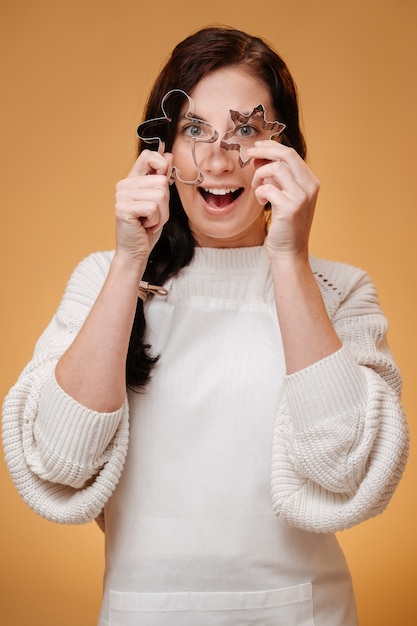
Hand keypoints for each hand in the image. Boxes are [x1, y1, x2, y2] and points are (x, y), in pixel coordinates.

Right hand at [114, 150, 172, 263]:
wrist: (135, 250)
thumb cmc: (147, 227)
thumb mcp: (159, 200)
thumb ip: (162, 178)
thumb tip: (168, 154)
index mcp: (132, 179)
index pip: (148, 156)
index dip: (162, 166)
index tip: (163, 183)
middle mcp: (124, 185)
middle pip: (161, 181)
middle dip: (165, 202)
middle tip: (153, 214)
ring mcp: (122, 196)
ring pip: (160, 195)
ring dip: (161, 214)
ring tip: (149, 220)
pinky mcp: (123, 208)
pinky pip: (153, 208)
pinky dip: (155, 220)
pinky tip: (145, 225)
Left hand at [248, 141, 319, 259]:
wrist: (289, 252)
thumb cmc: (285, 226)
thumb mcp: (285, 197)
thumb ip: (278, 179)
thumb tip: (261, 157)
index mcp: (311, 182)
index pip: (291, 154)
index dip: (272, 148)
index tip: (256, 148)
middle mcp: (310, 187)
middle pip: (286, 155)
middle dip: (265, 150)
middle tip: (249, 153)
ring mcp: (302, 197)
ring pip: (276, 168)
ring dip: (259, 175)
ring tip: (256, 187)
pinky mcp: (290, 207)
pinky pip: (267, 187)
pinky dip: (259, 192)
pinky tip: (261, 200)